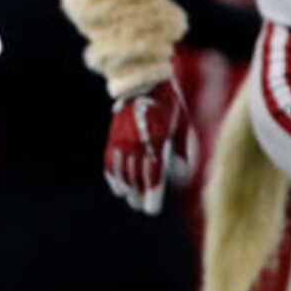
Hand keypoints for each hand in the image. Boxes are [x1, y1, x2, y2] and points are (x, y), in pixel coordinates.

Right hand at [104, 80, 196, 214]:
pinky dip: (112, 175)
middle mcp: (136, 142)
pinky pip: (109, 159)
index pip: (151, 175)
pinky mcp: (113, 134)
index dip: (151, 194)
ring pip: (121, 170)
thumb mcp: (181, 126)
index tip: (151, 210)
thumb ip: (181, 152)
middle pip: (135, 176)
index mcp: (155, 140)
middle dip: (139, 194)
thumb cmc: (169, 105)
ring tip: (130, 199)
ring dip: (126, 187)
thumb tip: (180, 178)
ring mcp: (121, 138)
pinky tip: (116, 187)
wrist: (144, 80)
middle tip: (142, 207)